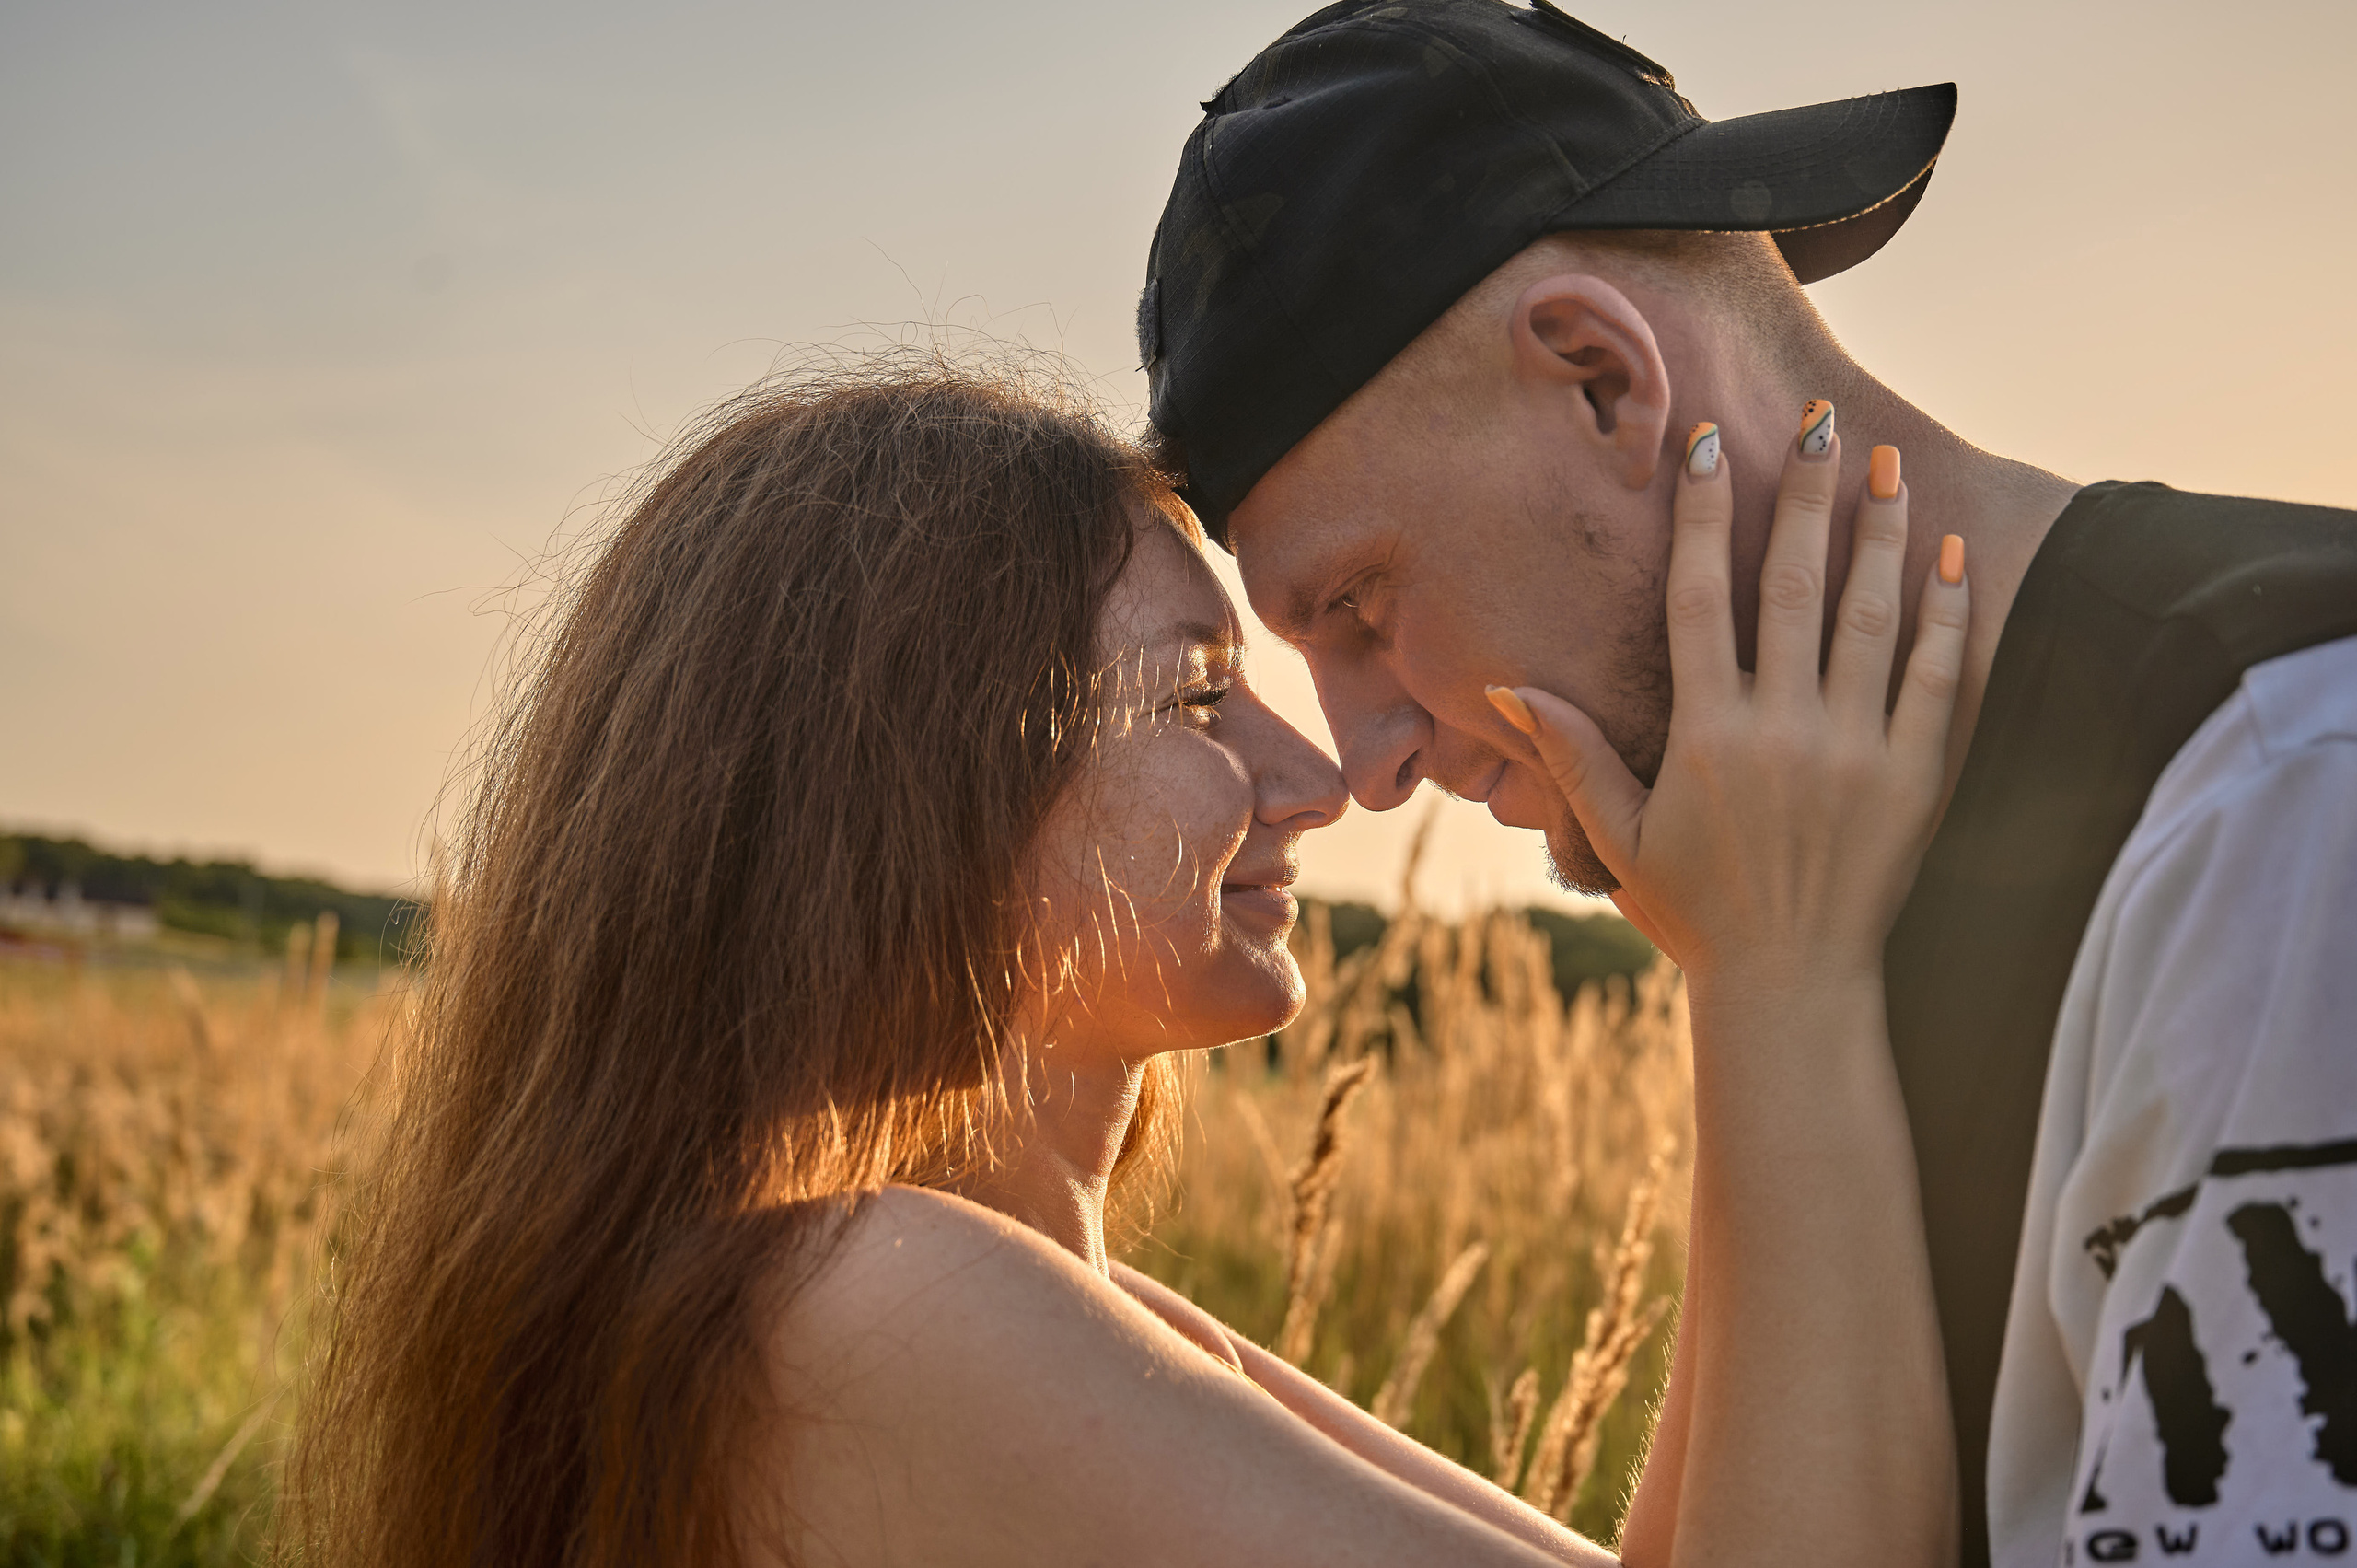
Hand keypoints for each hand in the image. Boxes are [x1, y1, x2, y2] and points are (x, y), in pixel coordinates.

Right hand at [1492, 418, 1968, 987]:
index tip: (1712, 447)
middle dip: (1805, 497)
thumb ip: (1572, 753)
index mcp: (1706, 736)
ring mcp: (1854, 752)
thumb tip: (1504, 686)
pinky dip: (1946, 615)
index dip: (1705, 517)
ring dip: (1881, 535)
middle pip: (1794, 587)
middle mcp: (1782, 732)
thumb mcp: (1617, 834)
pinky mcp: (1914, 779)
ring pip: (1872, 618)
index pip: (1702, 599)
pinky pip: (1936, 679)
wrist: (1791, 986)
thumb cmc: (1696, 910)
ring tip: (1886, 466)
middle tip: (1818, 425)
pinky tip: (1951, 558)